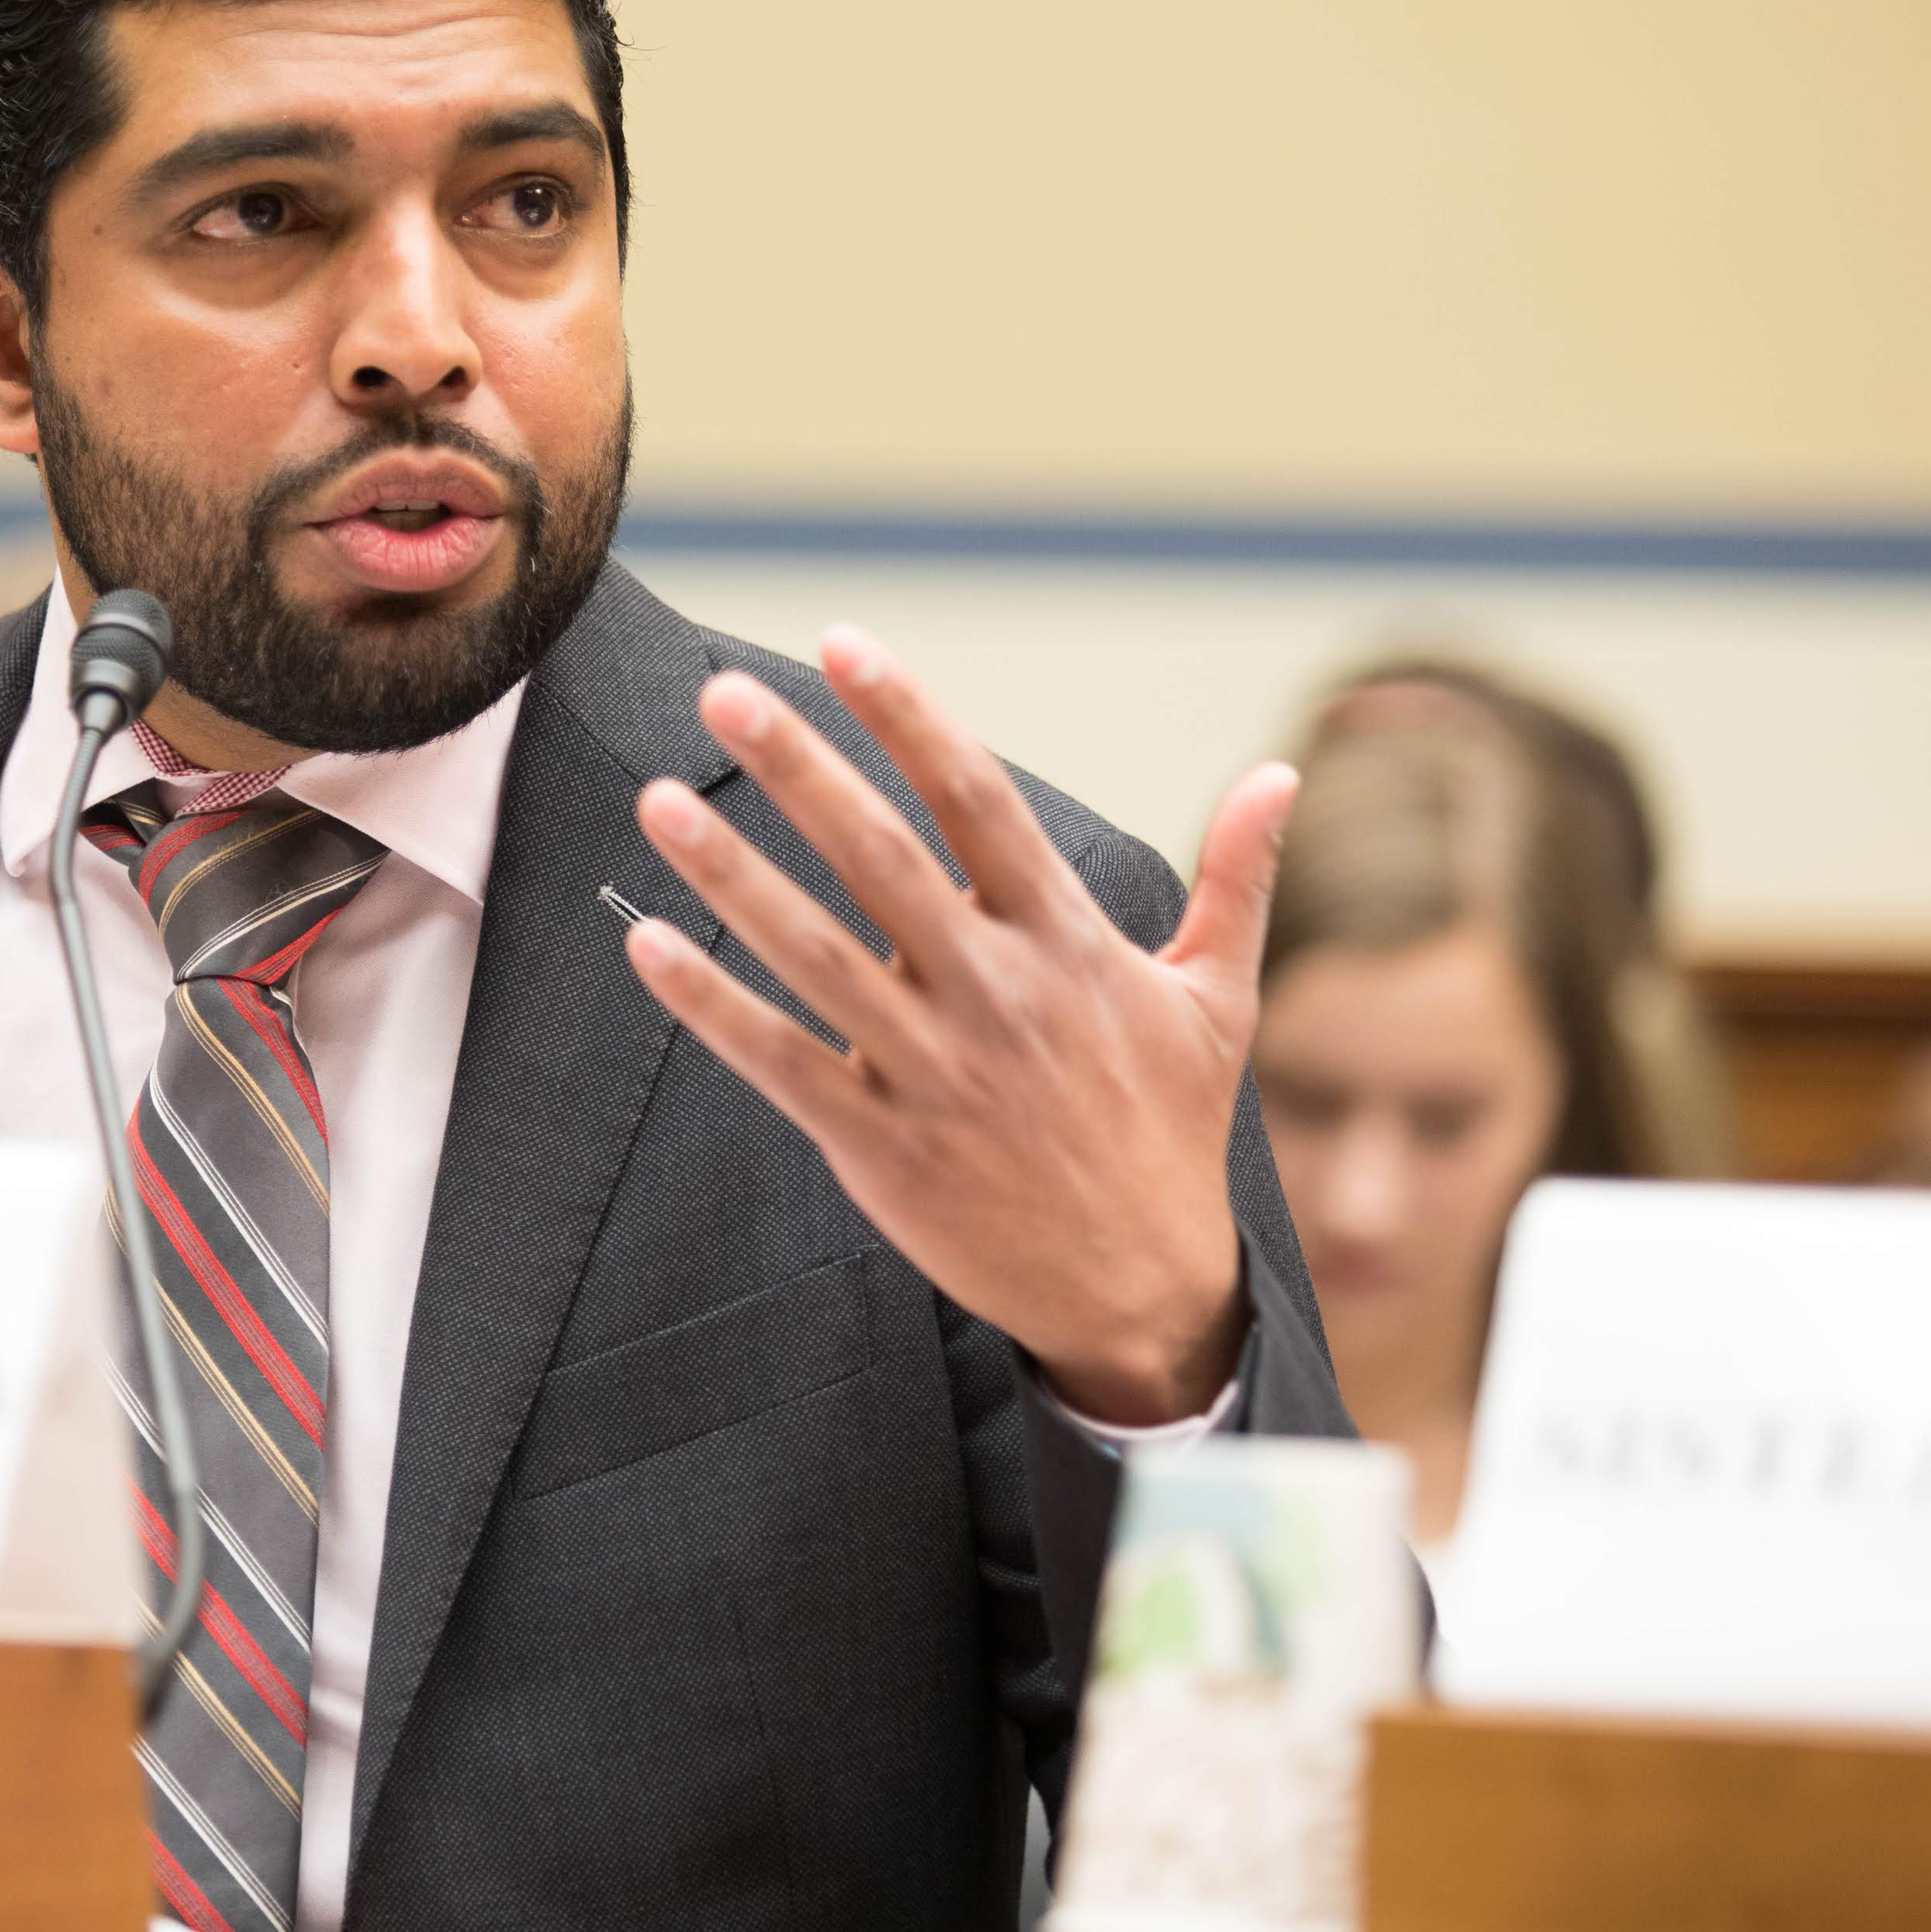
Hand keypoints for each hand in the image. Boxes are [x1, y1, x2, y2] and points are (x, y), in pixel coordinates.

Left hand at [622, 627, 1297, 1425]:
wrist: (1139, 1288)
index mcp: (1067, 941)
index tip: (845, 643)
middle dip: (801, 769)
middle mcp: (994, 992)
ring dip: (730, 874)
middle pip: (881, 857)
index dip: (909, 717)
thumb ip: (1236, 879)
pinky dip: (711, 1005)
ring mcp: (931, 1069)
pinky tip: (647, 947)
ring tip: (659, 798)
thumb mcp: (1216, 1000)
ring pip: (814, 952)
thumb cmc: (1169, 1130)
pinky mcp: (880, 1142)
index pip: (977, 800)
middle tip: (724, 691)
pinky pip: (780, 1060)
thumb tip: (1284, 773)